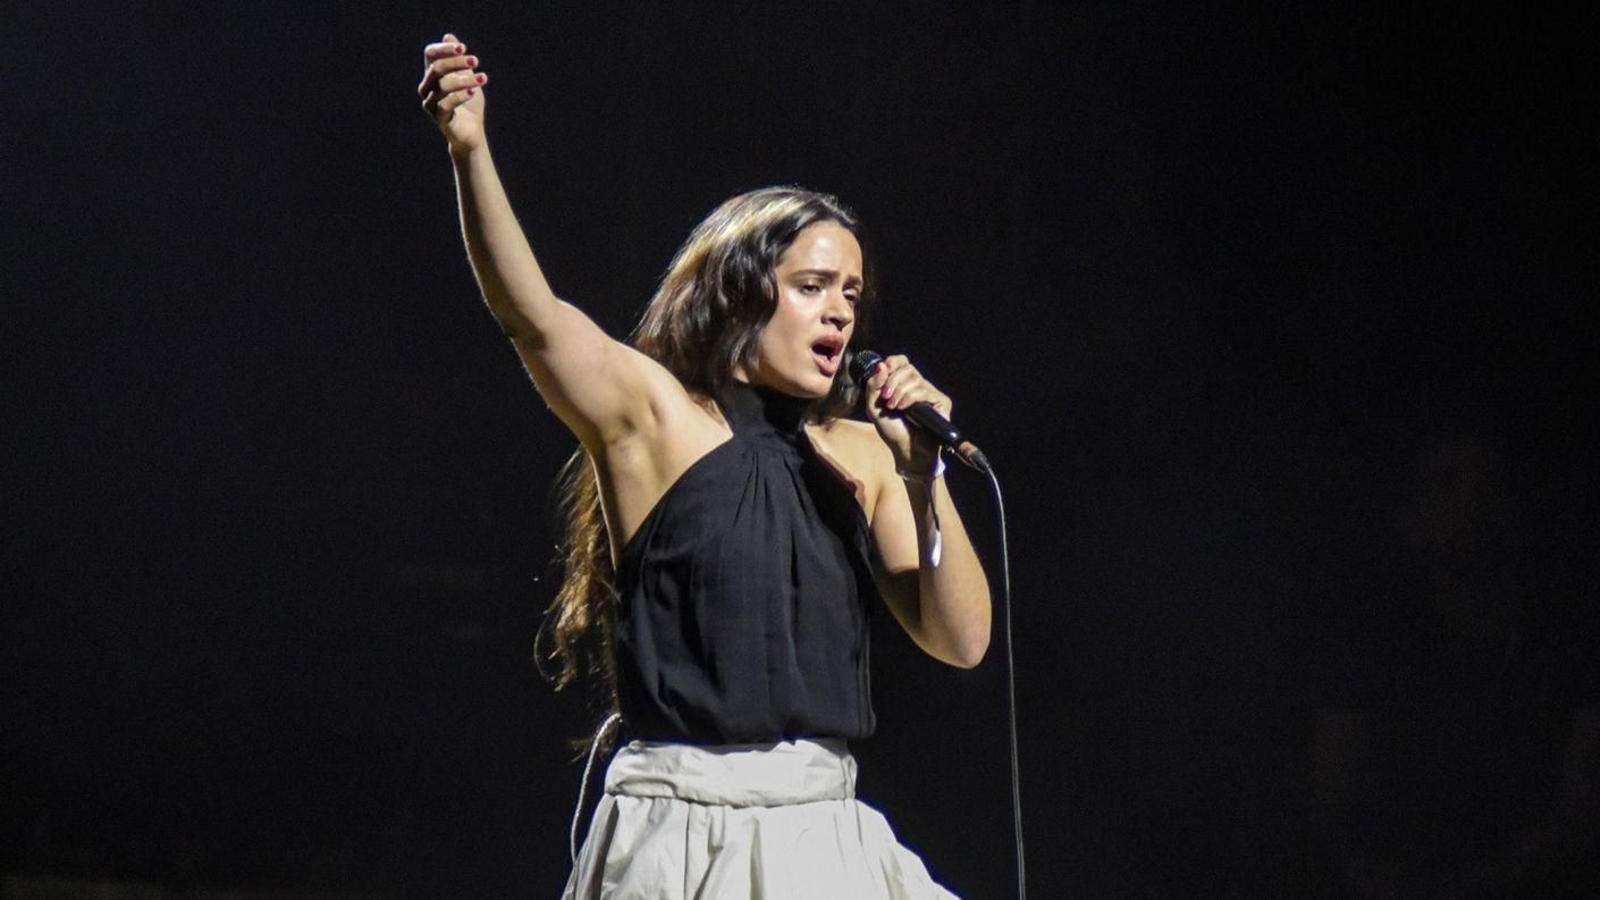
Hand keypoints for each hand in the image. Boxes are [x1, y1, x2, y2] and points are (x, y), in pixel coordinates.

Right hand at [418, 33, 488, 156]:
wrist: (472, 132)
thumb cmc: (468, 103)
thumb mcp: (466, 77)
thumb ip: (458, 59)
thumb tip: (449, 36)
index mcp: (431, 75)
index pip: (430, 54)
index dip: (444, 49)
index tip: (463, 48)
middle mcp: (427, 87)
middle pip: (436, 68)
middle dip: (456, 62)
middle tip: (476, 60)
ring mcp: (430, 103)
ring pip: (442, 85)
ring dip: (465, 79)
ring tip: (483, 78)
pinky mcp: (439, 118)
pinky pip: (446, 104)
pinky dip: (460, 95)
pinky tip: (473, 91)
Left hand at [863, 355, 951, 476]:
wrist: (906, 450)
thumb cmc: (892, 430)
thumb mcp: (874, 408)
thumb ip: (873, 386)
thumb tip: (881, 365)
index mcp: (903, 384)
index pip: (902, 361)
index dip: (893, 362)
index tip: (885, 369)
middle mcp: (918, 385)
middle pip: (907, 368)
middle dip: (892, 381)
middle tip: (885, 397)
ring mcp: (930, 393)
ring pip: (915, 379)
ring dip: (900, 393)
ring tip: (894, 407)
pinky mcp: (941, 401)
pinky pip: (924, 391)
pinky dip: (910, 398)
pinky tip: (904, 409)